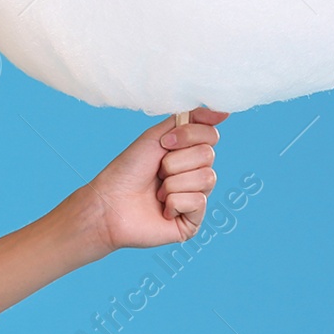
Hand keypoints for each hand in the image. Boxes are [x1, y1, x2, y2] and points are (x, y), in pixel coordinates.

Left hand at [74, 108, 229, 250]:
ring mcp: (196, 198)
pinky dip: (174, 202)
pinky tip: (162, 209)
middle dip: (174, 161)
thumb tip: (224, 112)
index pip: (211, 135)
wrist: (110, 201)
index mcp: (189, 153)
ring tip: (157, 191)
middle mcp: (196, 175)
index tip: (163, 143)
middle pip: (208, 155)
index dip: (187, 136)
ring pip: (206, 179)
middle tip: (157, 171)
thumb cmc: (128, 169)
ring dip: (173, 183)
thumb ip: (189, 120)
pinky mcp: (193, 221)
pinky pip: (198, 202)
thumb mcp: (156, 136)